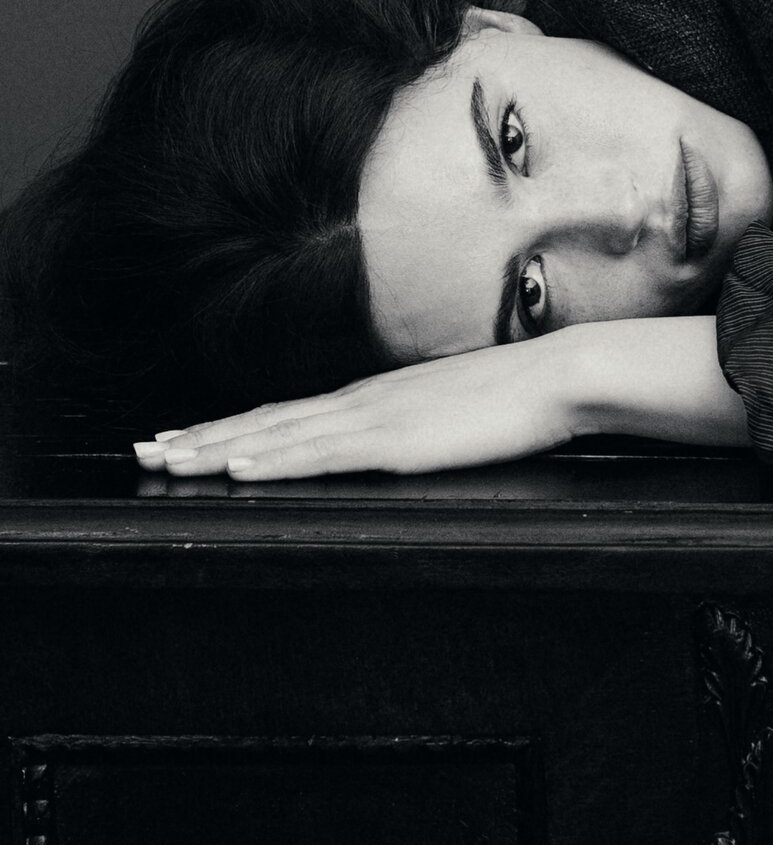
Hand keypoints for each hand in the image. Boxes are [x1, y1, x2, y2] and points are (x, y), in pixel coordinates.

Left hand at [133, 333, 581, 480]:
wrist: (555, 376)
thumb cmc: (509, 397)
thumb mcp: (445, 413)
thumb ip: (409, 425)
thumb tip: (386, 441)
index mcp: (370, 398)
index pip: (283, 415)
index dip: (228, 429)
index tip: (184, 439)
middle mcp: (359, 402)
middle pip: (264, 422)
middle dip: (200, 439)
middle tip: (145, 450)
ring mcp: (375, 419)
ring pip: (280, 435)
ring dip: (218, 449)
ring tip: (166, 460)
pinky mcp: (399, 441)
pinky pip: (324, 453)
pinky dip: (276, 460)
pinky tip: (240, 468)